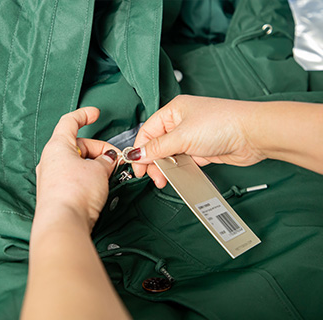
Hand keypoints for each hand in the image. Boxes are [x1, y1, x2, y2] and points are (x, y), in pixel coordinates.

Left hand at [35, 107, 119, 230]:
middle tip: (116, 159)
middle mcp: (51, 160)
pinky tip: (100, 184)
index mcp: (57, 146)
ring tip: (110, 173)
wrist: (63, 222)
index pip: (69, 122)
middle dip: (100, 150)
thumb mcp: (99, 170)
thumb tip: (109, 159)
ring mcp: (52, 177)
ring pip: (78, 163)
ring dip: (96, 164)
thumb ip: (106, 160)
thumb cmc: (76, 192)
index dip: (84, 115)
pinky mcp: (57, 192)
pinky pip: (75, 177)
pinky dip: (88, 176)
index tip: (96, 113)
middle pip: (79, 146)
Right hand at [130, 95, 265, 187]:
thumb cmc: (222, 124)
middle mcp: (181, 122)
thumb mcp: (182, 136)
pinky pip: (185, 161)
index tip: (137, 167)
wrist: (253, 135)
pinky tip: (179, 176)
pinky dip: (180, 169)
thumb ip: (157, 148)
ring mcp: (193, 137)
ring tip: (166, 179)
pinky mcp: (202, 149)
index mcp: (173, 111)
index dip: (140, 150)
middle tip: (154, 177)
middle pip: (158, 145)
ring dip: (167, 168)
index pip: (148, 131)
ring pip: (171, 155)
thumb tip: (136, 154)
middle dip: (154, 162)